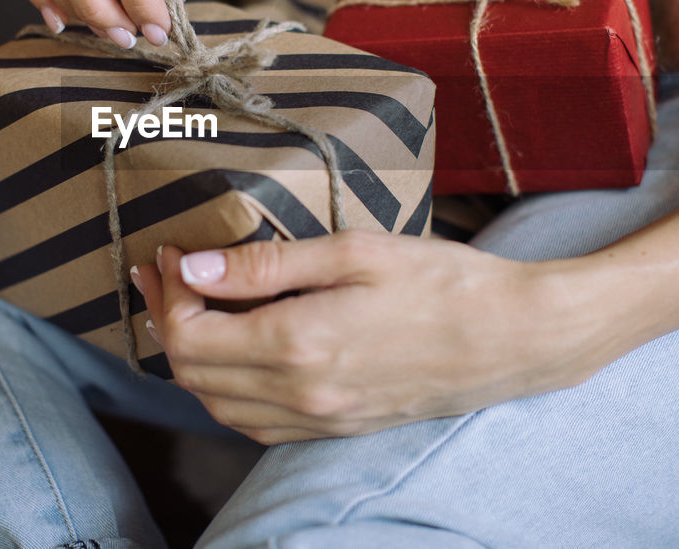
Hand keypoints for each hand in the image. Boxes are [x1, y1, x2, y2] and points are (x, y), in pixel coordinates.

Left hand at [132, 231, 615, 443]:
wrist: (512, 337)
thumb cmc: (441, 281)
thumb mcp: (353, 250)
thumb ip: (267, 264)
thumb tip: (195, 268)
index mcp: (298, 342)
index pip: (190, 334)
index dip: (167, 292)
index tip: (171, 253)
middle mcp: (300, 393)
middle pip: (193, 374)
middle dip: (167, 320)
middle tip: (167, 274)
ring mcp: (319, 418)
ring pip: (217, 405)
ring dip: (191, 358)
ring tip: (191, 308)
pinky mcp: (336, 427)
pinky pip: (255, 422)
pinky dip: (226, 390)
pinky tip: (234, 352)